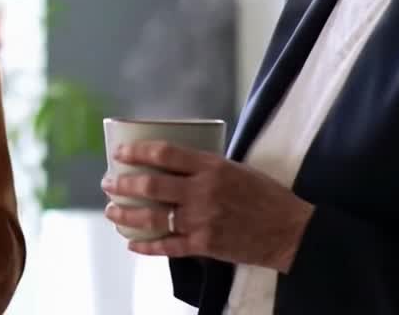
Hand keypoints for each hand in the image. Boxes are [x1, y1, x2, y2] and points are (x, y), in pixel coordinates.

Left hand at [100, 141, 314, 271]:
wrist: (290, 231)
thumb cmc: (264, 196)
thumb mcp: (235, 168)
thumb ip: (204, 166)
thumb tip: (170, 160)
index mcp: (211, 167)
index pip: (164, 154)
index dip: (137, 152)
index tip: (120, 153)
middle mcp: (203, 192)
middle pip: (150, 186)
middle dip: (122, 184)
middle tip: (108, 183)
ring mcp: (202, 220)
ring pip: (152, 217)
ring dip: (125, 214)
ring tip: (111, 210)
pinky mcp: (205, 245)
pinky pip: (167, 246)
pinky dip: (146, 245)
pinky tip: (132, 243)